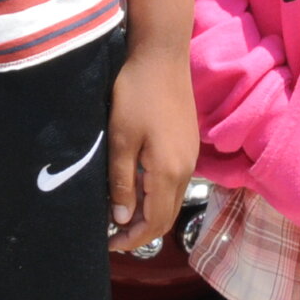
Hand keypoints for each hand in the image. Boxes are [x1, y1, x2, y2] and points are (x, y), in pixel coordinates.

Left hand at [107, 44, 197, 251]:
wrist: (162, 55)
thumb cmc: (136, 94)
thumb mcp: (120, 139)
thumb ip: (122, 182)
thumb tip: (121, 218)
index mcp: (169, 172)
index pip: (155, 222)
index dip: (133, 239)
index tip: (109, 244)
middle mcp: (186, 169)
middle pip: (167, 216)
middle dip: (141, 231)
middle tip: (112, 234)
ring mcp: (190, 156)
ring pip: (172, 200)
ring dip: (149, 213)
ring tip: (120, 213)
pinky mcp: (188, 144)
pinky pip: (175, 183)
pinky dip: (156, 195)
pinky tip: (137, 186)